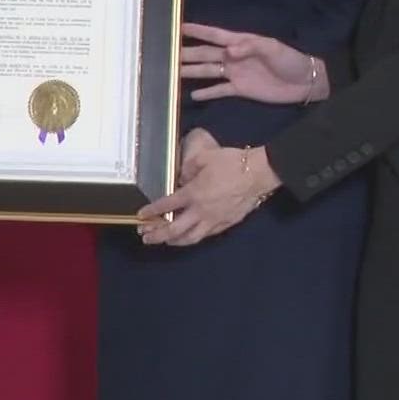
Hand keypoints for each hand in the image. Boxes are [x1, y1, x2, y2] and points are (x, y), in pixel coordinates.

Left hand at [137, 133, 279, 245]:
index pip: (167, 206)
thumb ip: (188, 168)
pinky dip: (193, 238)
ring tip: (164, 241)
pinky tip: (189, 236)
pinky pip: (205, 235)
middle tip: (145, 237)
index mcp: (194, 193)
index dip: (151, 211)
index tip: (140, 215)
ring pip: (190, 238)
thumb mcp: (205, 158)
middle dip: (157, 235)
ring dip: (174, 241)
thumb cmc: (232, 163)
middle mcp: (201, 211)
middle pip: (174, 230)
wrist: (258, 174)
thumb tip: (181, 178)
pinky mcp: (226, 224)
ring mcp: (214, 220)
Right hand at [179, 22, 325, 103]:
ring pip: (208, 71)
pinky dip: (206, 92)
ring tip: (173, 72)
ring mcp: (235, 73)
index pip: (214, 35)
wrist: (304, 82)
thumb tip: (228, 50)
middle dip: (187, 52)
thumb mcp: (272, 48)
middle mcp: (234, 56)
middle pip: (206, 54)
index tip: (179, 27)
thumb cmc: (290, 59)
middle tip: (167, 54)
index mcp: (241, 42)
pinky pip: (219, 90)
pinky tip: (192, 93)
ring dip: (192, 71)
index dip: (197, 31)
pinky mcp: (240, 89)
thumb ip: (250, 47)